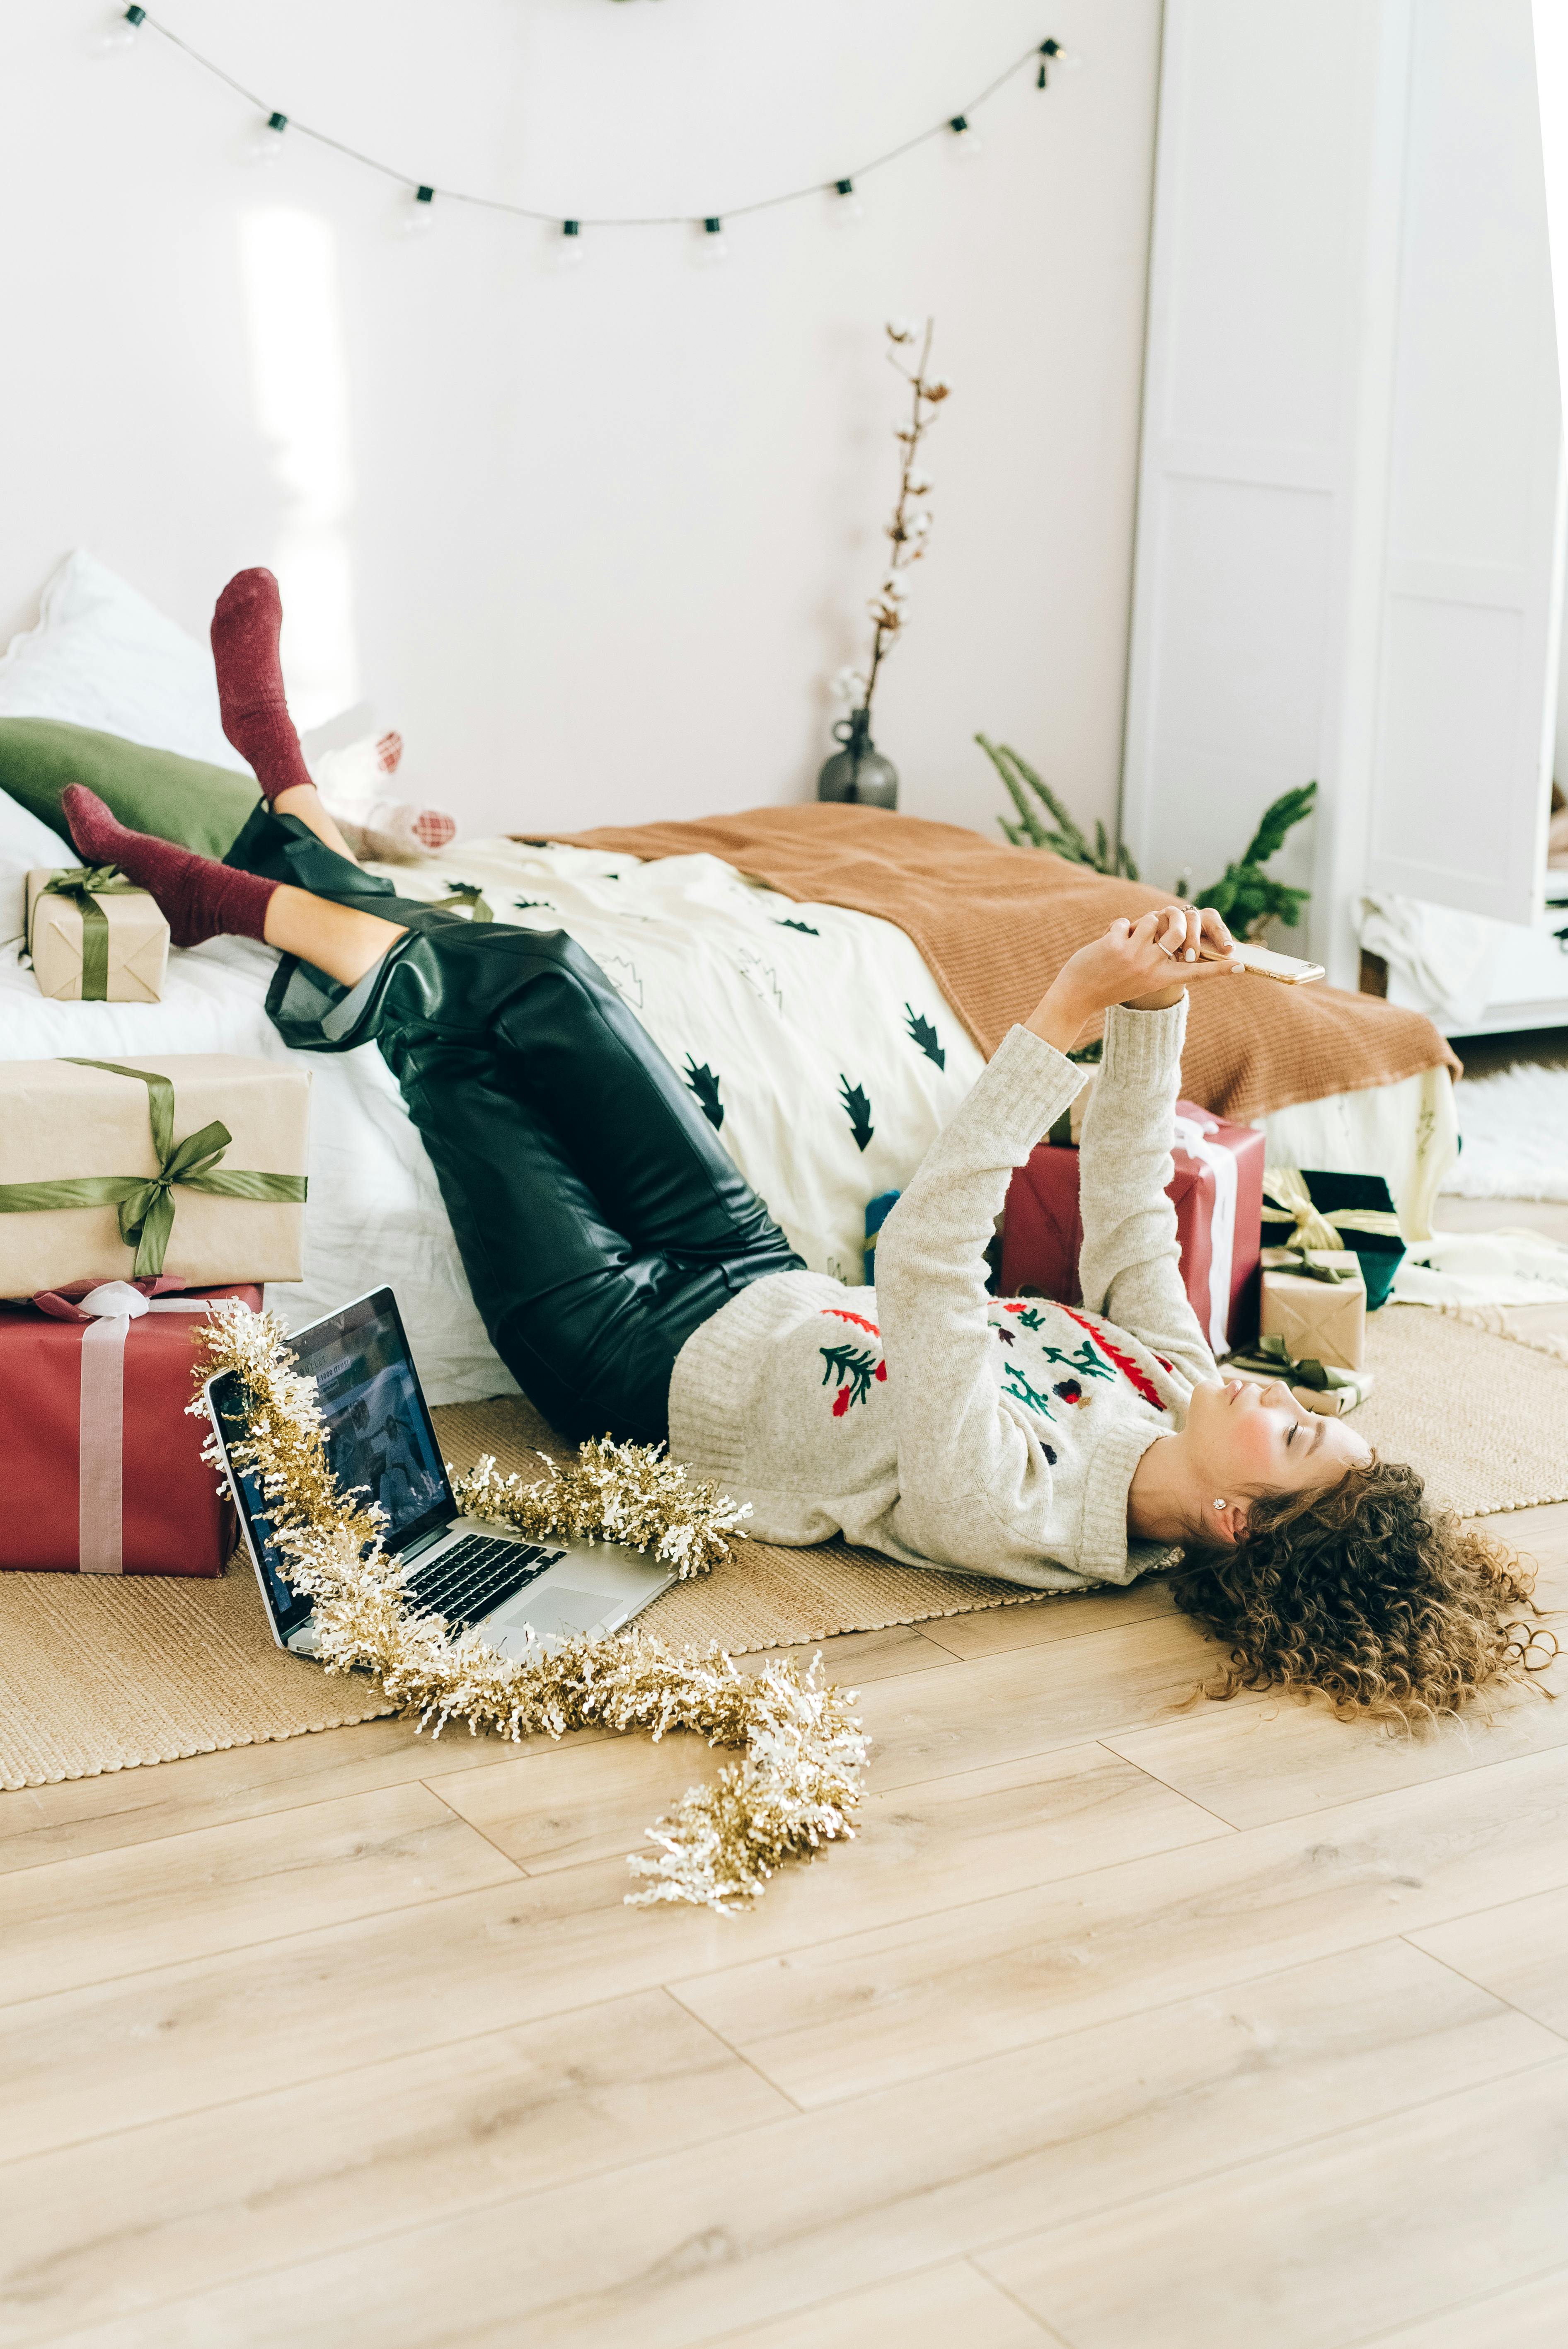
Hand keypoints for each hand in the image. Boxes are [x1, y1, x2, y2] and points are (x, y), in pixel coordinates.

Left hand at [1026, 906, 1240, 1052]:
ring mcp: (1135, 956)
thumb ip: (1157, 962)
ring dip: (1141, 922)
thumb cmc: (1108, 986)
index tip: (1241, 965)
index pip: (1196, 973)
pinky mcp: (1116, 946)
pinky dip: (1116, 928)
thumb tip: (1170, 935)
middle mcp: (1152, 968)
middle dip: (1172, 919)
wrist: (1076, 996)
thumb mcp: (1139, 980)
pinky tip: (1106, 942)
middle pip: (1178, 931)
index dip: (1218, 968)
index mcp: (1162, 979)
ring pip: (1153, 919)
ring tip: (1128, 937)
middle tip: (1162, 921)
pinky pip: (1125, 922)